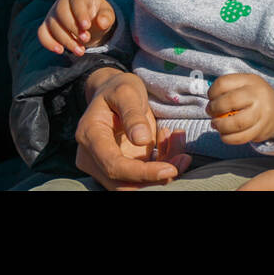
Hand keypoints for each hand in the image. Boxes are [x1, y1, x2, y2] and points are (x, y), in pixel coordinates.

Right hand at [38, 0, 115, 55]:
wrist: (89, 21)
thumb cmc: (98, 14)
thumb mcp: (106, 14)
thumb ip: (106, 17)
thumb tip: (102, 23)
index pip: (76, 2)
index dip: (80, 14)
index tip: (86, 27)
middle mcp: (62, 2)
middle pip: (61, 13)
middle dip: (73, 29)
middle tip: (86, 39)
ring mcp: (52, 14)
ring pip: (53, 26)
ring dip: (66, 40)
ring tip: (80, 51)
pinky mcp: (47, 26)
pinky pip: (42, 34)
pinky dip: (49, 43)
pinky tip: (60, 51)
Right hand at [76, 70, 192, 189]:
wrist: (114, 93)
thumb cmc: (119, 89)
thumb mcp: (127, 92)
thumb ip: (132, 114)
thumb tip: (141, 140)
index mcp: (90, 135)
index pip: (113, 165)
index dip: (141, 173)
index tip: (170, 169)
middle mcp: (93, 156)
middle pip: (123, 184)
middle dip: (156, 178)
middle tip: (183, 159)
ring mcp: (106, 165)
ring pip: (135, 185)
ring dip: (163, 173)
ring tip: (180, 145)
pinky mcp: (122, 167)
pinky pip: (143, 178)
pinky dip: (163, 165)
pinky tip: (172, 142)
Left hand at [207, 73, 273, 144]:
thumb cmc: (254, 96)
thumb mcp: (244, 84)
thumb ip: (227, 90)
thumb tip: (210, 104)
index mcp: (250, 80)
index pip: (223, 83)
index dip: (212, 92)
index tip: (211, 98)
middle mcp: (257, 95)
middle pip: (230, 101)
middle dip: (214, 109)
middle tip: (211, 112)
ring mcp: (261, 114)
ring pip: (236, 123)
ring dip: (221, 126)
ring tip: (216, 124)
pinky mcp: (262, 130)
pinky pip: (241, 138)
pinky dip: (228, 138)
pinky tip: (224, 135)